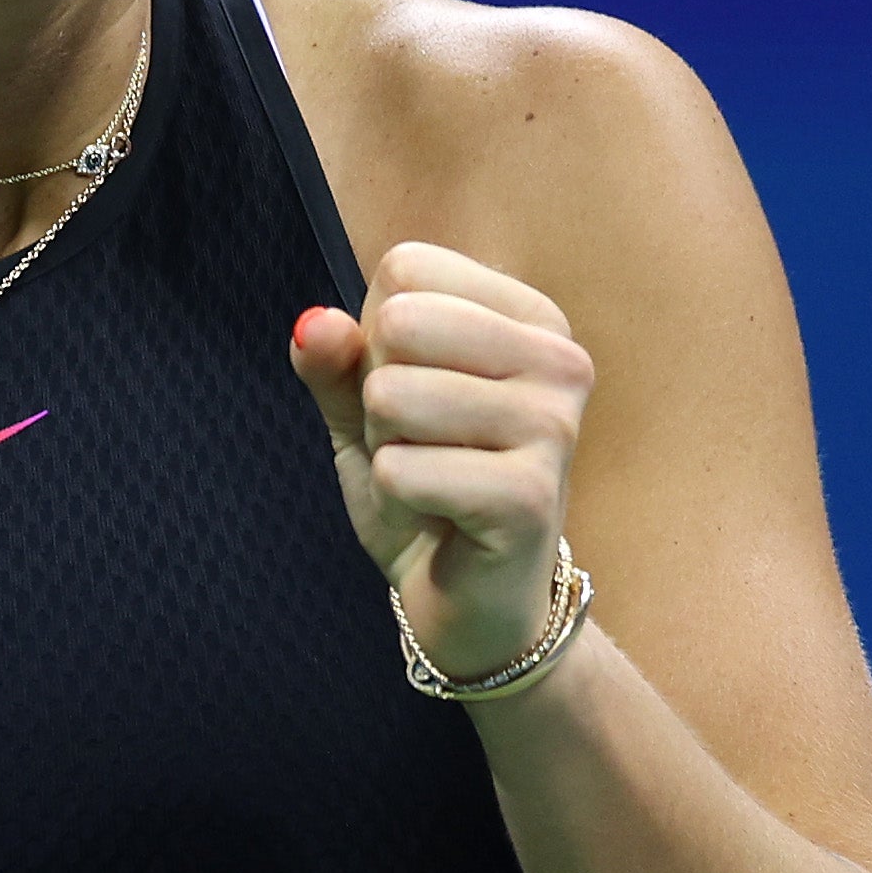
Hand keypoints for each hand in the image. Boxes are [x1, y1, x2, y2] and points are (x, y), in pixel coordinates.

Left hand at [290, 242, 594, 683]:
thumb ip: (335, 360)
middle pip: (399, 322)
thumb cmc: (425, 489)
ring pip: (393, 396)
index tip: (420, 395)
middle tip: (421, 446)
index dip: (377, 339)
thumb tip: (312, 322)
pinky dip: (395, 501)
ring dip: (387, 451)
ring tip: (432, 482)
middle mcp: (558, 358)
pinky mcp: (530, 495)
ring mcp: (553, 425)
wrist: (467, 602)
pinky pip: (400, 469)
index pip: (406, 271)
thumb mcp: (365, 411)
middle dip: (379, 396)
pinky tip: (439, 519)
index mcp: (530, 317)